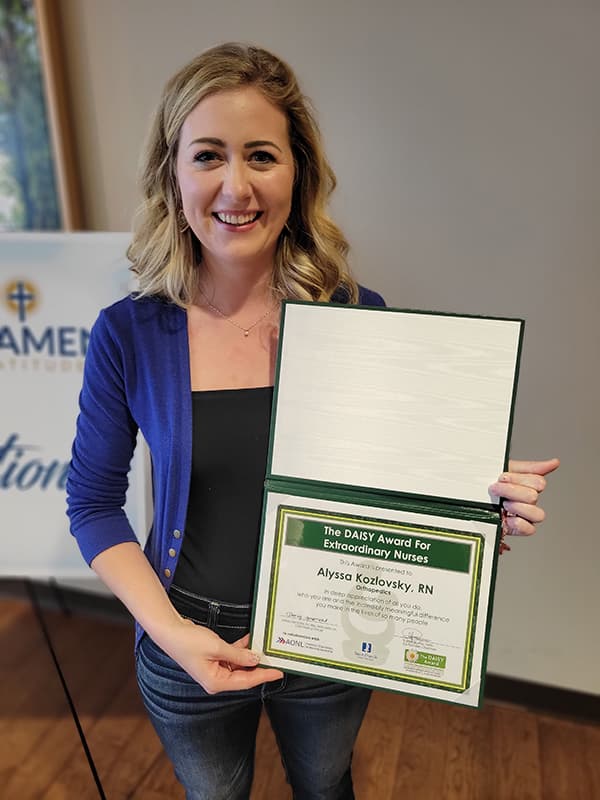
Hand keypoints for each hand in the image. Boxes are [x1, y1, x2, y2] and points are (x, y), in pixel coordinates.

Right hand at [158, 618, 283, 694]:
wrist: (170, 631)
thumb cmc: (188, 642)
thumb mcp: (218, 647)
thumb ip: (238, 654)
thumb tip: (254, 659)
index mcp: (216, 682)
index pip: (246, 681)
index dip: (264, 675)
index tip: (279, 671)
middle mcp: (216, 679)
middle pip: (244, 675)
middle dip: (259, 666)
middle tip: (276, 659)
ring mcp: (214, 669)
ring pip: (238, 665)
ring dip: (250, 655)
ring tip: (266, 648)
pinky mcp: (212, 659)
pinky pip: (231, 656)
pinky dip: (240, 649)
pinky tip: (250, 640)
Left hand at [488, 458, 559, 542]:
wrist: (467, 495)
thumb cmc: (485, 482)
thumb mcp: (505, 468)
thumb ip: (530, 467)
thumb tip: (554, 463)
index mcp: (526, 486)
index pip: (539, 483)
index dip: (519, 479)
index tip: (502, 477)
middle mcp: (526, 501)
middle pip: (534, 497)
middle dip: (512, 491)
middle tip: (496, 489)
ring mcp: (522, 515)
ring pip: (537, 514)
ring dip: (518, 507)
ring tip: (502, 504)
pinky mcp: (516, 529)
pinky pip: (530, 529)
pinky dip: (519, 523)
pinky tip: (508, 517)